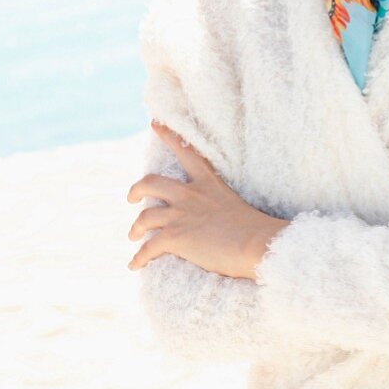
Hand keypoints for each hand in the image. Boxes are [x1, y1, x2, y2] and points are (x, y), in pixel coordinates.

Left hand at [126, 121, 289, 279]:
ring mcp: (180, 215)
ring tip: (134, 236)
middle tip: (132, 198)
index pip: (185, 151)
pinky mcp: (175, 237)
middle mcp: (190, 194)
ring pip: (144, 217)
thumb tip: (211, 219)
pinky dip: (138, 258)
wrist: (256, 244)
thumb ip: (216, 205)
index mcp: (207, 182)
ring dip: (136, 228)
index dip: (168, 136)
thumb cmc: (254, 229)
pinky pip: (147, 248)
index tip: (155, 123)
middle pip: (151, 182)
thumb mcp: (233, 204)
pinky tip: (134, 265)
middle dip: (137, 189)